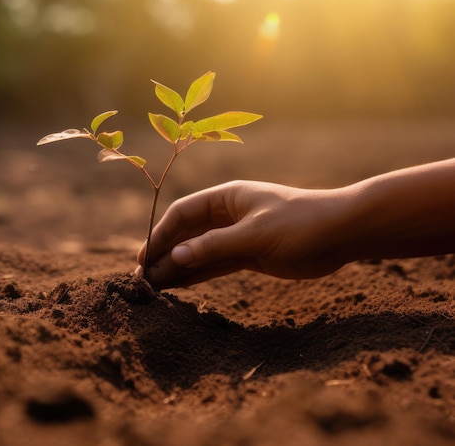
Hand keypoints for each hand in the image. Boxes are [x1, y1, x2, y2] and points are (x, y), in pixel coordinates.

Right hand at [136, 180, 351, 287]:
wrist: (342, 232)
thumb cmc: (300, 223)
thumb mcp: (254, 235)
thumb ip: (214, 247)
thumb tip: (174, 257)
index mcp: (226, 197)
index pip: (182, 213)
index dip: (160, 234)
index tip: (144, 257)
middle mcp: (227, 214)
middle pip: (187, 233)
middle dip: (165, 253)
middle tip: (143, 278)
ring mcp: (237, 235)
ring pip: (199, 251)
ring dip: (178, 266)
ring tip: (155, 287)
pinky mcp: (249, 254)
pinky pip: (216, 264)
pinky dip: (198, 274)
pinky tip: (179, 286)